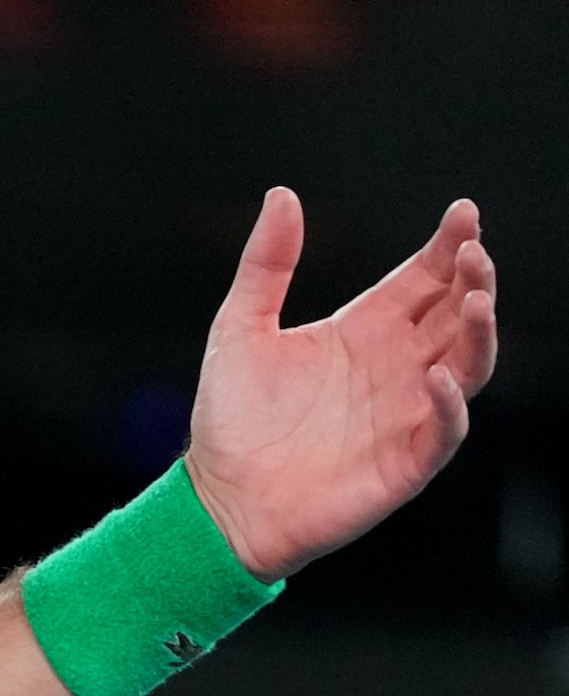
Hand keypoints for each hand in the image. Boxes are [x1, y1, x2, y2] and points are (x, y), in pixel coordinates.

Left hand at [185, 190, 500, 580]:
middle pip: (455, 313)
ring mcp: (406, 413)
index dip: (447, 246)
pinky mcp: (404, 462)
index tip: (462, 214)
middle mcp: (395, 366)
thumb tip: (282, 196)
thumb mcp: (240, 329)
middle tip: (473, 251)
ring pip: (467, 365)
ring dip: (478, 333)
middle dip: (472, 279)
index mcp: (365, 330)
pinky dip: (448, 406)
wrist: (217, 499)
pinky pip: (443, 431)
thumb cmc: (232, 420)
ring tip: (473, 300)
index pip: (424, 278)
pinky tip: (438, 379)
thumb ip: (266, 265)